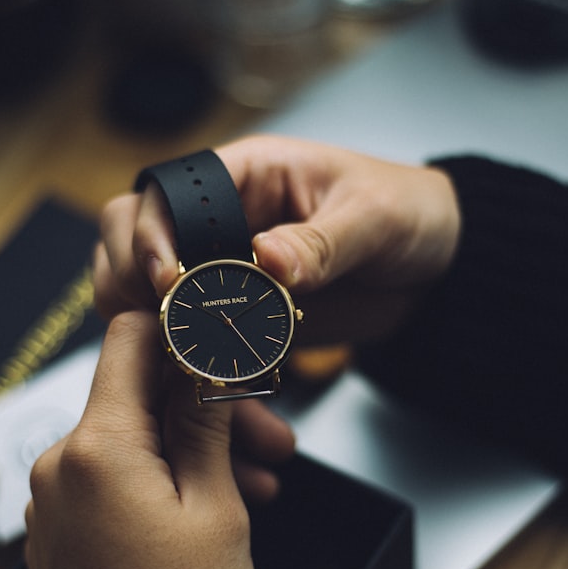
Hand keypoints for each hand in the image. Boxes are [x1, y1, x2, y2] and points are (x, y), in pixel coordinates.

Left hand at [24, 312, 257, 568]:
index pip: (128, 339)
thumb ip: (207, 426)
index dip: (180, 331)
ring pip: (131, 442)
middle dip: (204, 406)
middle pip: (137, 397)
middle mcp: (60, 468)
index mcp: (96, 449)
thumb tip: (210, 364)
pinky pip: (111, 481)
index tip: (223, 342)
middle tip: (269, 436)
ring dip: (190, 449)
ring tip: (255, 483)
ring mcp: (54, 503)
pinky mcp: (60, 534)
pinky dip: (160, 481)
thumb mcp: (215, 513)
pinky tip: (211, 506)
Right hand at [94, 135, 460, 344]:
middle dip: (130, 282)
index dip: (152, 236)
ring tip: (178, 362)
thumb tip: (268, 257)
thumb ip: (322, 240)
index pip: (166, 195)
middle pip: (129, 239)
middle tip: (159, 324)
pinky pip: (194, 341)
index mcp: (246, 176)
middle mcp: (222, 221)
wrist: (438, 270)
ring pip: (146, 294)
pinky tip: (214, 392)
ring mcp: (224, 270)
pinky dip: (191, 370)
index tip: (166, 282)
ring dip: (148, 330)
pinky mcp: (238, 316)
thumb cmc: (409, 213)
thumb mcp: (375, 219)